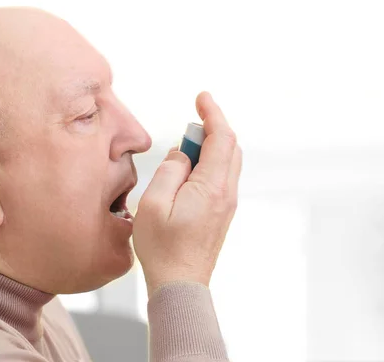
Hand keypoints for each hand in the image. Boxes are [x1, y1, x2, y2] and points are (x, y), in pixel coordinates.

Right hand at [133, 91, 241, 295]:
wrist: (180, 285)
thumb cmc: (162, 248)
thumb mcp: (153, 203)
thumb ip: (169, 170)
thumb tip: (180, 155)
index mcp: (212, 187)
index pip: (221, 138)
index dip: (212, 113)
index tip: (202, 97)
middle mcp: (226, 193)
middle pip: (230, 147)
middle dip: (211, 129)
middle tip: (188, 126)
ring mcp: (227, 204)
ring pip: (227, 162)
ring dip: (208, 148)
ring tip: (182, 153)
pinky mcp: (221, 213)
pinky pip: (220, 178)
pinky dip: (208, 165)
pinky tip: (187, 173)